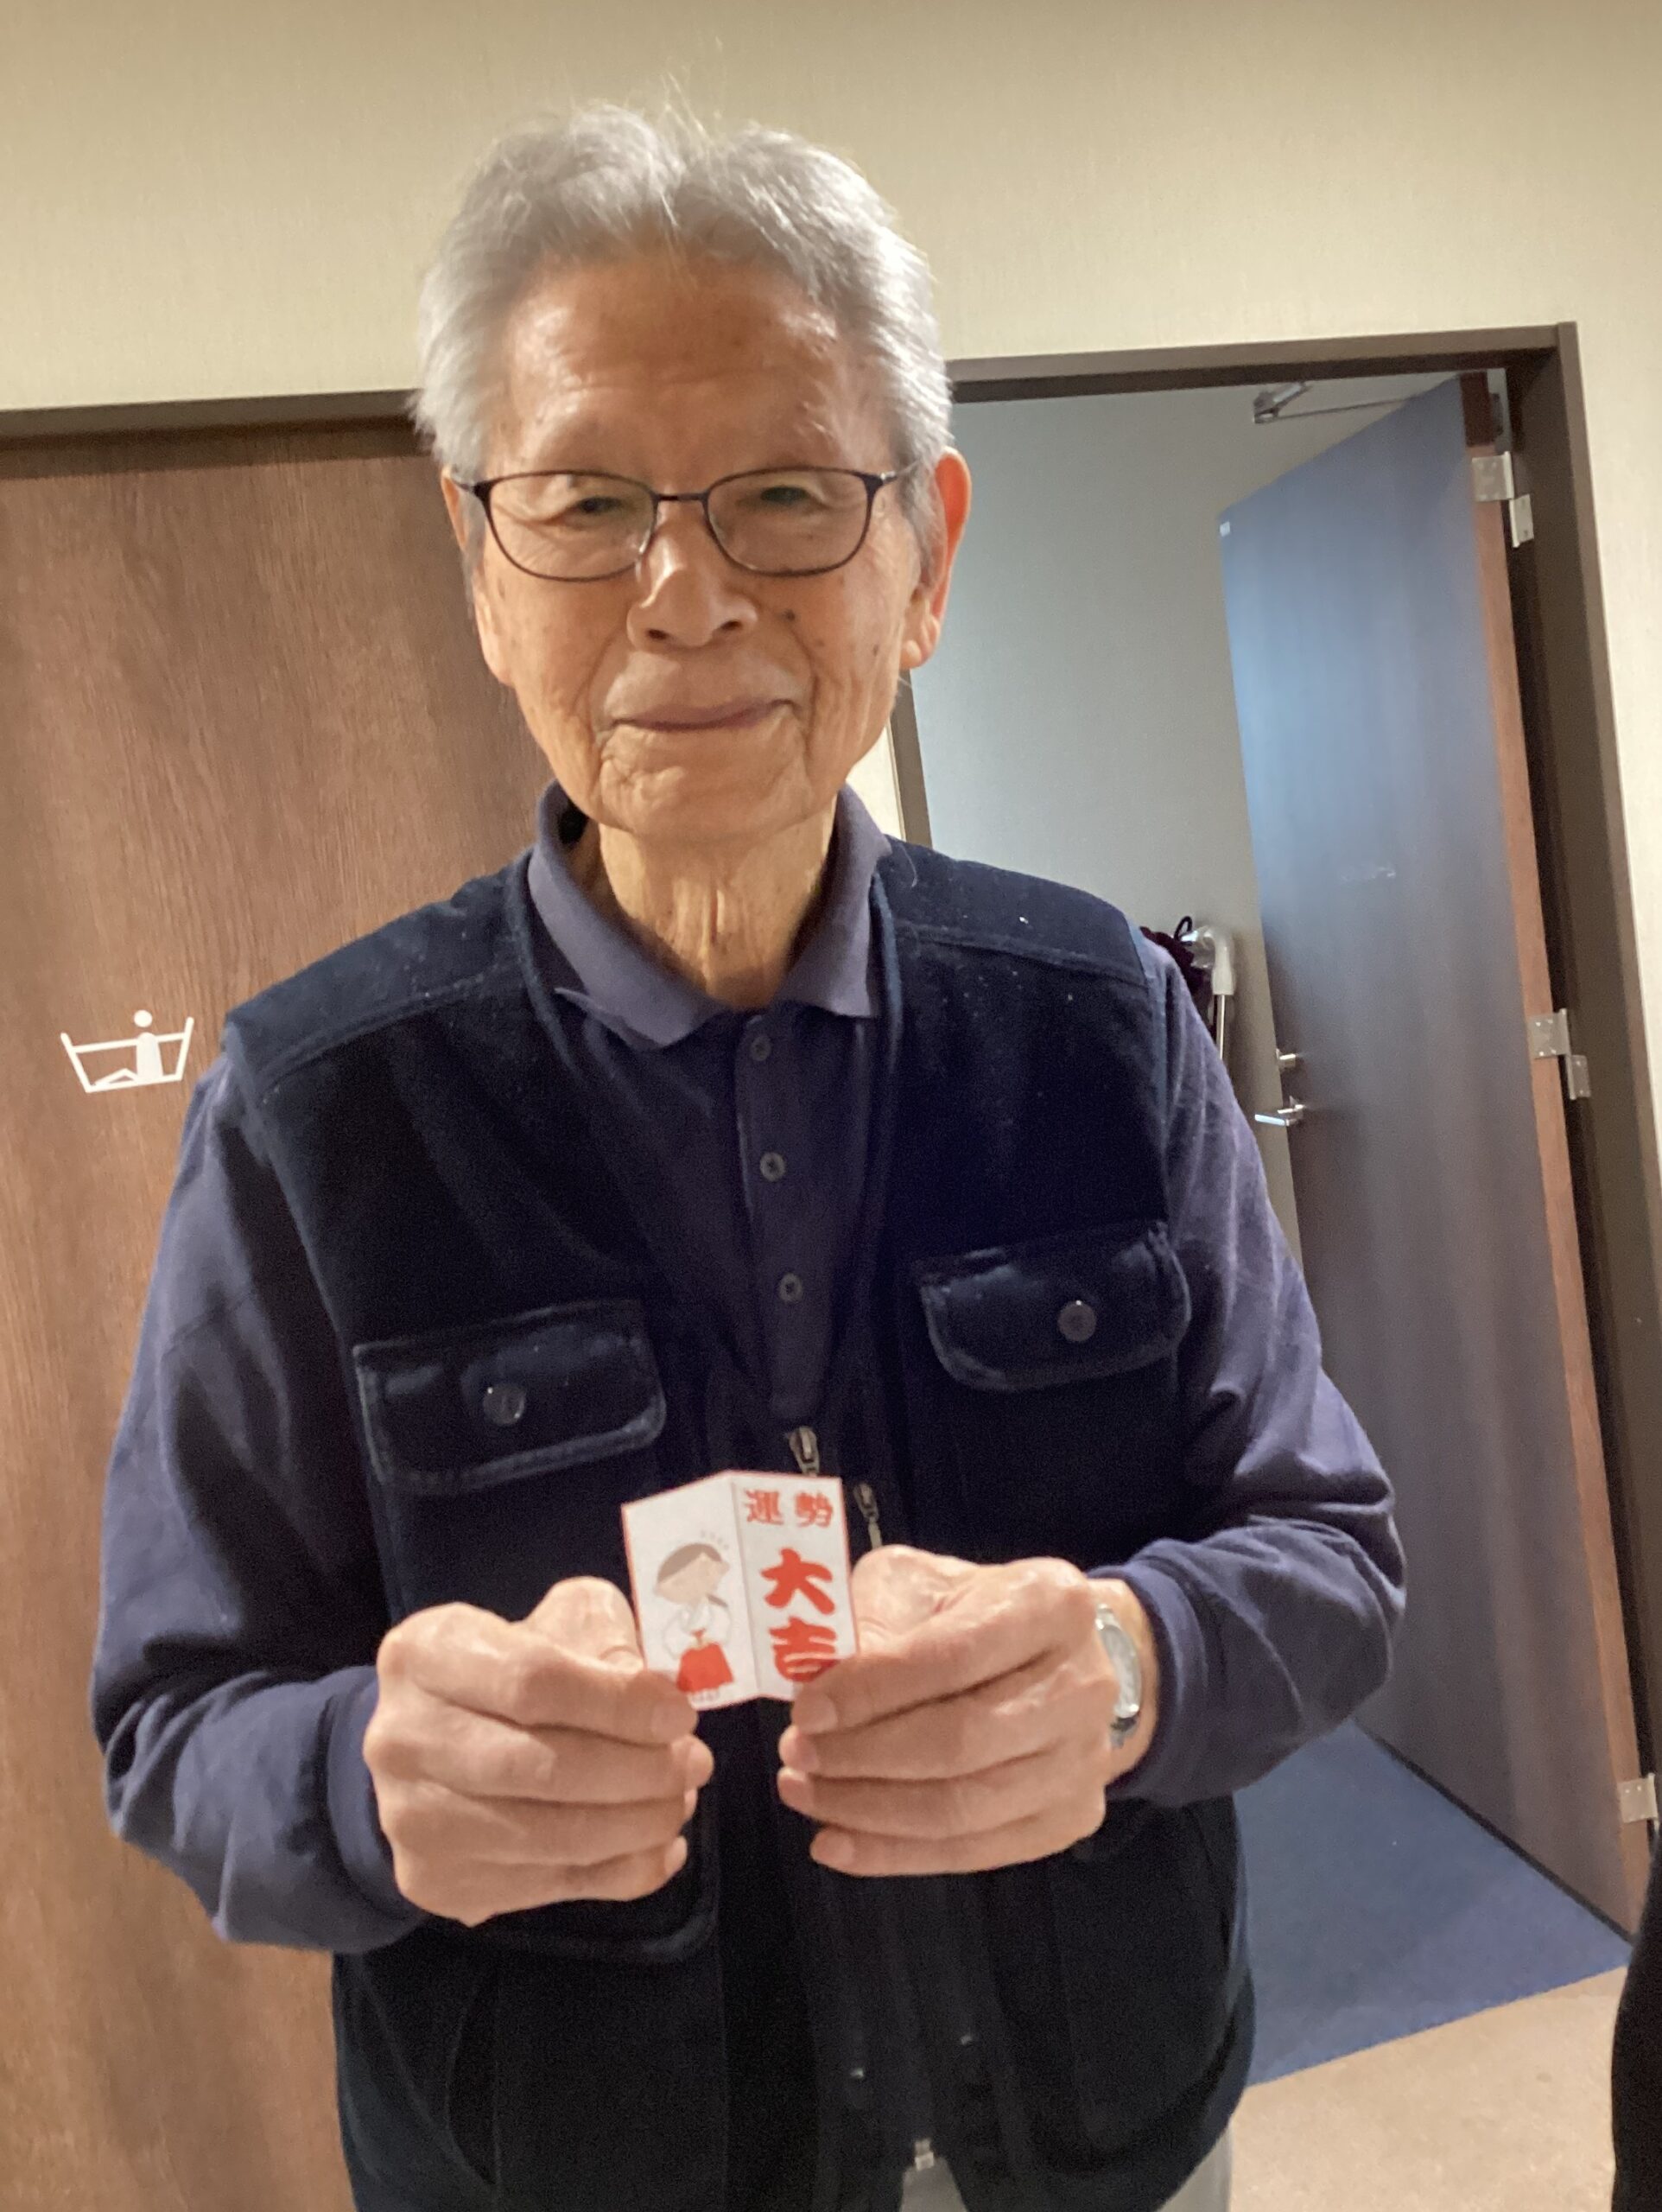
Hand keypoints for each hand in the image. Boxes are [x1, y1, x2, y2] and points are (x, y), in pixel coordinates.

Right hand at [364, 1577, 711, 1925]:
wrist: (424, 1746)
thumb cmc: (508, 1667)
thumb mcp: (556, 1621)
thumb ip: (605, 1639)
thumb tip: (660, 1698)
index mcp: (426, 1654)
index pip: (533, 1682)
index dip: (619, 1702)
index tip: (680, 1714)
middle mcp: (403, 1739)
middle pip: (541, 1768)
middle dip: (639, 1770)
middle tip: (696, 1762)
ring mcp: (414, 1821)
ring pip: (549, 1838)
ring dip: (638, 1824)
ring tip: (681, 1801)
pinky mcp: (438, 1884)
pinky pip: (549, 1887)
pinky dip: (623, 1872)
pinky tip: (661, 1846)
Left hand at [775, 1547, 1158, 1876]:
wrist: (1067, 1658)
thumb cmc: (978, 1612)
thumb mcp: (924, 1585)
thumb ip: (874, 1620)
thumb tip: (814, 1681)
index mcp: (1050, 1605)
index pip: (952, 1656)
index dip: (873, 1689)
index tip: (805, 1709)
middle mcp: (1082, 1685)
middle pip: (960, 1742)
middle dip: (863, 1756)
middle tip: (796, 1756)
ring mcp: (1084, 1761)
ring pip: (964, 1809)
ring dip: (869, 1811)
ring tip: (804, 1794)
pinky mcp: (1073, 1819)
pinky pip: (974, 1852)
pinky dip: (896, 1854)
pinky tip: (839, 1841)